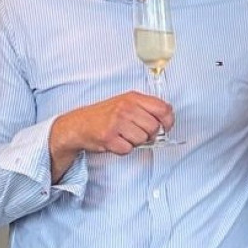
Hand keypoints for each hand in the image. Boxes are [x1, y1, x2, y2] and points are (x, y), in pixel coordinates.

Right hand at [49, 92, 175, 160]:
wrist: (79, 124)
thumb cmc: (106, 115)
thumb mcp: (127, 103)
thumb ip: (147, 107)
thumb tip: (168, 115)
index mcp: (133, 98)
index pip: (163, 109)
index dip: (168, 121)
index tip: (166, 127)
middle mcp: (126, 108)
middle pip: (154, 128)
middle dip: (148, 134)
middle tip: (136, 133)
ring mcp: (117, 122)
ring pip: (142, 140)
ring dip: (134, 142)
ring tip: (123, 135)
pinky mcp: (108, 137)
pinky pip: (128, 149)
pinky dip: (123, 149)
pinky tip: (115, 141)